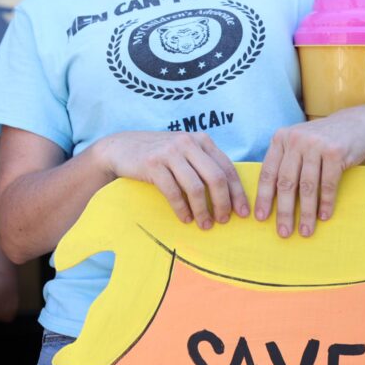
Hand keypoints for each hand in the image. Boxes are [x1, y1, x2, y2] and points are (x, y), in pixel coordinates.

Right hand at [95, 132, 249, 228]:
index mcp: (201, 140)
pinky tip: (186, 219)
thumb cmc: (158, 155)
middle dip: (223, 203)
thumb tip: (230, 194)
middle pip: (216, 178)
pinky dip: (182, 209)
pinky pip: (173, 192)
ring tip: (204, 224)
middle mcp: (188, 143)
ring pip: (196, 187)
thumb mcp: (184, 152)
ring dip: (202, 210)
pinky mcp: (153, 164)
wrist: (121, 148)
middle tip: (223, 221)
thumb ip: (204, 164)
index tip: (243, 212)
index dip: (237, 192)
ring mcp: (169, 152)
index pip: (227, 168)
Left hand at [255, 108, 364, 237]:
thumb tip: (270, 198)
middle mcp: (295, 140)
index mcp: (281, 138)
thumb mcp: (299, 143)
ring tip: (306, 231)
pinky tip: (324, 216)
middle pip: (286, 182)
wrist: (357, 123)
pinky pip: (328, 184)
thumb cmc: (323, 140)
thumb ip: (285, 162)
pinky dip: (326, 202)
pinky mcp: (335, 152)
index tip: (261, 218)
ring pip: (307, 186)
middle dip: (284, 211)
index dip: (263, 197)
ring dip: (306, 212)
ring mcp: (315, 144)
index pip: (268, 172)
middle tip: (284, 232)